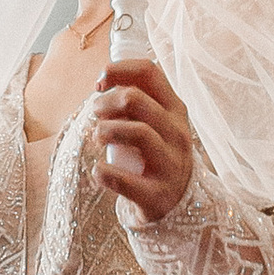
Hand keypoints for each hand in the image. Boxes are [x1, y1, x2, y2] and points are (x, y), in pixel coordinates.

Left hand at [93, 60, 194, 223]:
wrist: (176, 204)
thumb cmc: (154, 154)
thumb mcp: (153, 122)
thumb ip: (134, 100)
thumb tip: (102, 83)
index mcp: (175, 109)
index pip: (149, 71)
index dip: (118, 70)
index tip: (99, 84)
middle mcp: (177, 133)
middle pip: (135, 99)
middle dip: (105, 103)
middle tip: (96, 116)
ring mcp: (171, 164)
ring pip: (137, 132)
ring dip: (105, 132)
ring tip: (98, 139)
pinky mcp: (157, 194)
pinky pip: (124, 180)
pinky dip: (103, 173)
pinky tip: (98, 171)